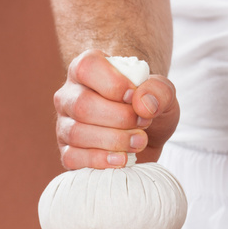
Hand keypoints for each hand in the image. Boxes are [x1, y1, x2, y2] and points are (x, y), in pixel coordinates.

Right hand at [53, 49, 179, 168]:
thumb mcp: (163, 94)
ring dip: (114, 140)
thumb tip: (143, 104)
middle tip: (143, 123)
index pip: (87, 67)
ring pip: (77, 133)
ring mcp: (64, 125)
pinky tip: (121, 159)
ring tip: (138, 142)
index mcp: (86, 69)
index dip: (114, 84)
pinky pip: (72, 157)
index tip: (135, 97)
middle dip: (119, 118)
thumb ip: (159, 90)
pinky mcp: (66, 152)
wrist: (147, 137)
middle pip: (82, 104)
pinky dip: (99, 161)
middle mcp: (69, 95)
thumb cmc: (149, 108)